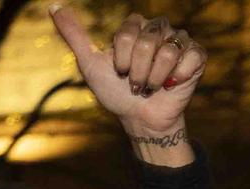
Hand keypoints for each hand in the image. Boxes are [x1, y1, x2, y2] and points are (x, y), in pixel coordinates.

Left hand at [52, 8, 205, 143]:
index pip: (127, 33)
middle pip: (147, 42)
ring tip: (151, 86)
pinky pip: (189, 59)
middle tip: (135, 83)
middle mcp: (158, 29)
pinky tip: (171, 84)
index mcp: (135, 27)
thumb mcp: (90, 64)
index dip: (122, 59)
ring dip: (154, 79)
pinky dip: (176, 79)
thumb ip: (74, 35)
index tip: (120, 73)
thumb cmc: (114, 91)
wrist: (139, 118)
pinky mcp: (196, 56)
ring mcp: (179, 41)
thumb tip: (53, 7)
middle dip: (137, 71)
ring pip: (168, 52)